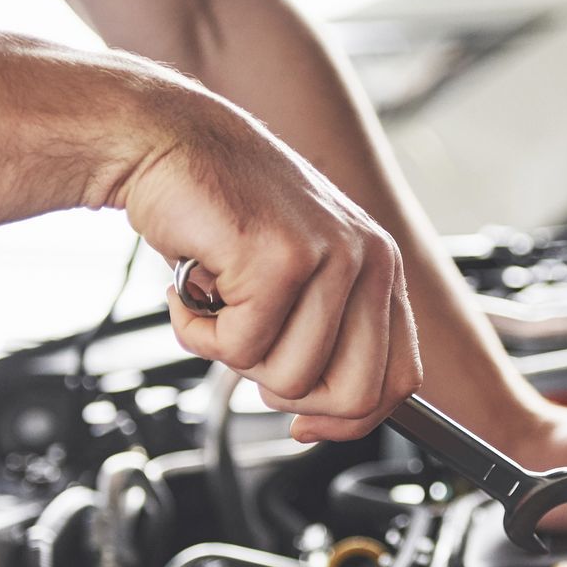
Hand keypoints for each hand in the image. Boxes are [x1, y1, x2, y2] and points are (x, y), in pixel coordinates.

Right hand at [118, 88, 421, 441]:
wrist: (166, 143)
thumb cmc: (222, 213)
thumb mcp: (294, 278)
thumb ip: (323, 337)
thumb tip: (321, 421)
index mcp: (381, 268)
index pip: (399, 380)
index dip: (349, 419)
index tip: (304, 424)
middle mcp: (369, 259)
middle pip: (353, 395)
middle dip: (287, 394)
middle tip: (246, 347)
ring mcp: (330, 256)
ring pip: (289, 379)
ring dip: (231, 353)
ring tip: (216, 300)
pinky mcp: (281, 258)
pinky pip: (240, 349)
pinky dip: (197, 331)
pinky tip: (191, 284)